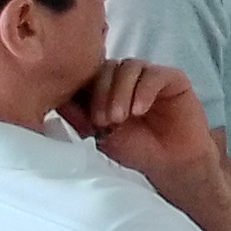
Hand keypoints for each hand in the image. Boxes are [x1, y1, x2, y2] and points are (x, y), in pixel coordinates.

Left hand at [61, 60, 217, 183]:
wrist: (172, 164)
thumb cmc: (136, 150)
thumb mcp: (101, 136)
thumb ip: (81, 117)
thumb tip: (58, 101)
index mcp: (106, 87)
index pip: (89, 75)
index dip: (84, 92)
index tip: (85, 121)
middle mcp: (126, 77)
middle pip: (106, 67)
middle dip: (101, 93)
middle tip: (104, 121)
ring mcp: (149, 75)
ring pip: (128, 67)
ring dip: (121, 92)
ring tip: (121, 119)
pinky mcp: (172, 78)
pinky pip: (154, 74)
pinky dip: (144, 91)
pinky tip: (139, 110)